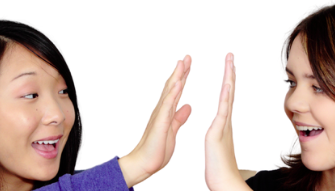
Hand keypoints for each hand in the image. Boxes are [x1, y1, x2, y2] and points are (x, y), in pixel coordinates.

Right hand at [119, 55, 191, 187]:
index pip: (176, 90)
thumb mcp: (173, 130)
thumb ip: (179, 117)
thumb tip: (188, 106)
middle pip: (172, 86)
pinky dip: (173, 93)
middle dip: (180, 71)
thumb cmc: (157, 149)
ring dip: (176, 76)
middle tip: (187, 56)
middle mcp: (162, 110)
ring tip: (182, 63)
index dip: (183, 76)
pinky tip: (179, 83)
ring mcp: (160, 115)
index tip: (189, 64)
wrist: (145, 163)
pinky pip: (168, 105)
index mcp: (167, 112)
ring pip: (169, 91)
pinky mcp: (160, 123)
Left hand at [205, 53, 251, 190]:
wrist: (224, 182)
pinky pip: (223, 111)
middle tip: (230, 56)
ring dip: (228, 79)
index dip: (226, 80)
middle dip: (229, 73)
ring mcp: (223, 125)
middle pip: (228, 92)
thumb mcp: (218, 145)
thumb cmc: (220, 167)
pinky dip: (225, 97)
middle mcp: (225, 121)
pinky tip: (227, 84)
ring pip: (227, 97)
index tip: (228, 66)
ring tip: (230, 62)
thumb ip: (220, 134)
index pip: (224, 97)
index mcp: (221, 123)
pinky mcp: (219, 132)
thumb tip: (221, 129)